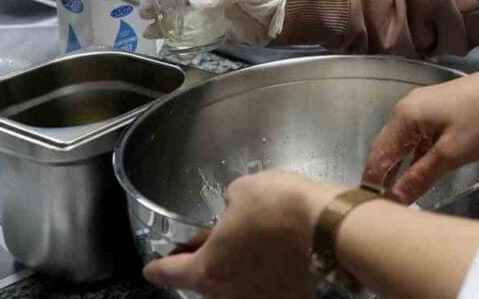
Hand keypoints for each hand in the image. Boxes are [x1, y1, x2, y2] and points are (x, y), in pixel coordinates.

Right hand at [140, 0, 284, 45]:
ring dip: (162, 21)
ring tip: (149, 30)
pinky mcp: (214, 31)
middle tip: (144, 10)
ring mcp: (209, 12)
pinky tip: (165, 43)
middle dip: (157, 1)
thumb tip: (194, 1)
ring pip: (179, 16)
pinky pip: (192, 35)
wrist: (283, 18)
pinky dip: (177, 39)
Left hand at [142, 170, 337, 298]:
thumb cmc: (278, 206)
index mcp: (207, 269)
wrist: (327, 227)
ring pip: (238, 288)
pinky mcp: (289, 298)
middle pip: (206, 282)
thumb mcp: (242, 191)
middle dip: (206, 265)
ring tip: (250, 248)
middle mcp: (229, 294)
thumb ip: (229, 206)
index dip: (157, 268)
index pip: (169, 273)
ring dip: (238, 271)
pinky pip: (268, 289)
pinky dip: (268, 275)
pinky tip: (279, 256)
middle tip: (213, 243)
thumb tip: (234, 211)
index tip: (151, 268)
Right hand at [362, 64, 478, 203]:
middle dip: (383, 176)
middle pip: (387, 147)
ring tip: (397, 197)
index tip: (371, 210)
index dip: (373, 182)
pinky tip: (418, 174)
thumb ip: (419, 177)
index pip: (378, 155)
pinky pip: (418, 137)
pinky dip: (416, 156)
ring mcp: (423, 107)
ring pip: (404, 143)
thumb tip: (395, 200)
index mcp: (404, 116)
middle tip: (383, 207)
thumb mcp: (450, 154)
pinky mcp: (438, 110)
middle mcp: (407, 109)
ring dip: (400, 167)